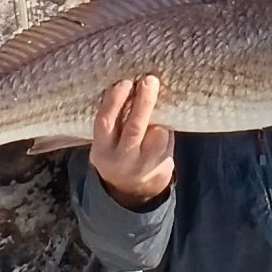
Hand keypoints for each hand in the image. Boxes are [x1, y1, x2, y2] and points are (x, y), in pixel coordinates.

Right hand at [89, 76, 174, 209]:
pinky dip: (168, 126)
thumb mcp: (106, 143)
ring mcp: (145, 166)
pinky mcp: (163, 167)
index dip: (115, 101)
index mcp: (102, 150)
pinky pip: (169, 140)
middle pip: (134, 128)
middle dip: (144, 102)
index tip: (125, 82)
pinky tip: (166, 118)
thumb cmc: (118, 153)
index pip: (105, 122)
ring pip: (158, 135)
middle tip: (150, 81)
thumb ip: (114, 121)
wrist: (132, 191)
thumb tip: (131, 86)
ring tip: (158, 105)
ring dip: (159, 116)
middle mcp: (122, 160)